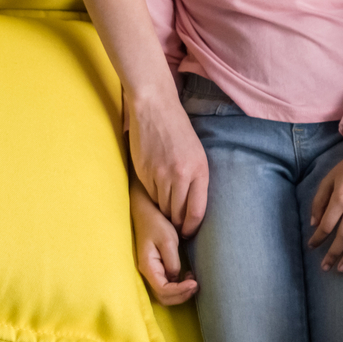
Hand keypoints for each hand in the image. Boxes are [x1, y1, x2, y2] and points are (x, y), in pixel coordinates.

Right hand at [128, 85, 208, 233]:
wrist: (155, 109)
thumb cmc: (179, 132)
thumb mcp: (198, 154)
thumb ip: (197, 179)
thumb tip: (193, 206)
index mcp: (199, 170)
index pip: (196, 211)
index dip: (192, 227)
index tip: (189, 232)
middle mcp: (181, 175)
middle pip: (177, 213)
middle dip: (177, 223)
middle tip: (176, 227)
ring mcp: (160, 174)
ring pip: (162, 207)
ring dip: (164, 212)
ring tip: (166, 211)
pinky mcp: (144, 172)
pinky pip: (150, 195)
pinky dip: (153, 198)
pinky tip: (155, 192)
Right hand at [130, 182, 196, 303]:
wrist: (147, 214)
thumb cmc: (156, 224)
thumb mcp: (167, 240)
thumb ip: (172, 261)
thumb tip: (176, 277)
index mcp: (148, 266)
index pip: (163, 289)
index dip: (179, 291)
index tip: (195, 283)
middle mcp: (147, 273)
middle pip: (163, 297)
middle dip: (181, 296)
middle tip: (196, 285)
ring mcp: (152, 272)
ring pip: (164, 294)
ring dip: (180, 293)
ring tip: (193, 281)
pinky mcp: (157, 269)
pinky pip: (166, 285)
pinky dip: (178, 287)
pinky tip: (188, 276)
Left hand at [309, 134, 342, 272]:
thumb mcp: (329, 179)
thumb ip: (319, 201)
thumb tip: (314, 223)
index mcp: (340, 199)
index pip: (327, 226)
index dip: (318, 238)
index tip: (311, 246)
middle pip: (342, 238)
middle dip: (333, 255)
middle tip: (325, 268)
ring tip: (341, 268)